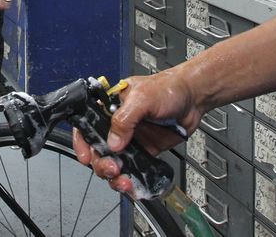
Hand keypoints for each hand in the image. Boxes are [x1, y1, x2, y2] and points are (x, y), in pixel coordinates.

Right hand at [71, 71, 201, 197]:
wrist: (192, 98)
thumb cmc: (166, 88)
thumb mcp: (142, 98)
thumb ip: (125, 119)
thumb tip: (113, 143)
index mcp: (108, 107)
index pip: (86, 125)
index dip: (82, 142)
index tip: (86, 156)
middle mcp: (116, 125)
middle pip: (98, 150)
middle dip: (101, 163)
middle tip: (113, 168)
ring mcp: (130, 140)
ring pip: (114, 163)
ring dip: (115, 177)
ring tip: (124, 182)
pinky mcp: (144, 151)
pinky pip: (133, 169)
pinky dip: (132, 181)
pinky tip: (134, 186)